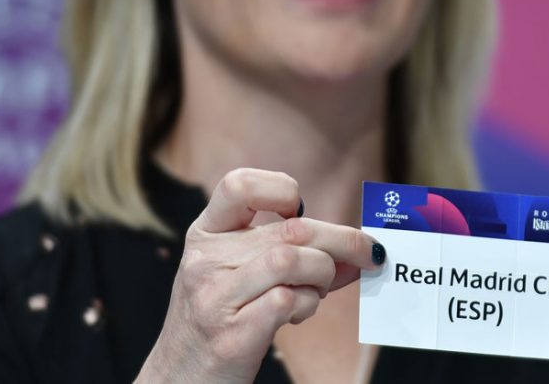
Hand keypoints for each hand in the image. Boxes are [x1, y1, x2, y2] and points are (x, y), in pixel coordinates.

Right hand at [136, 168, 383, 383]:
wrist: (179, 378)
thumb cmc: (220, 320)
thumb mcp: (240, 276)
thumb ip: (292, 257)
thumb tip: (357, 251)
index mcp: (204, 234)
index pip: (238, 185)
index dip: (279, 188)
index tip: (300, 210)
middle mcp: (204, 260)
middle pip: (289, 229)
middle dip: (341, 241)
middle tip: (368, 254)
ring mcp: (215, 296)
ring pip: (291, 260)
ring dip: (322, 275)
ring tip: (316, 292)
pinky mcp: (232, 334)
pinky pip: (287, 301)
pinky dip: (307, 305)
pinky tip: (299, 314)